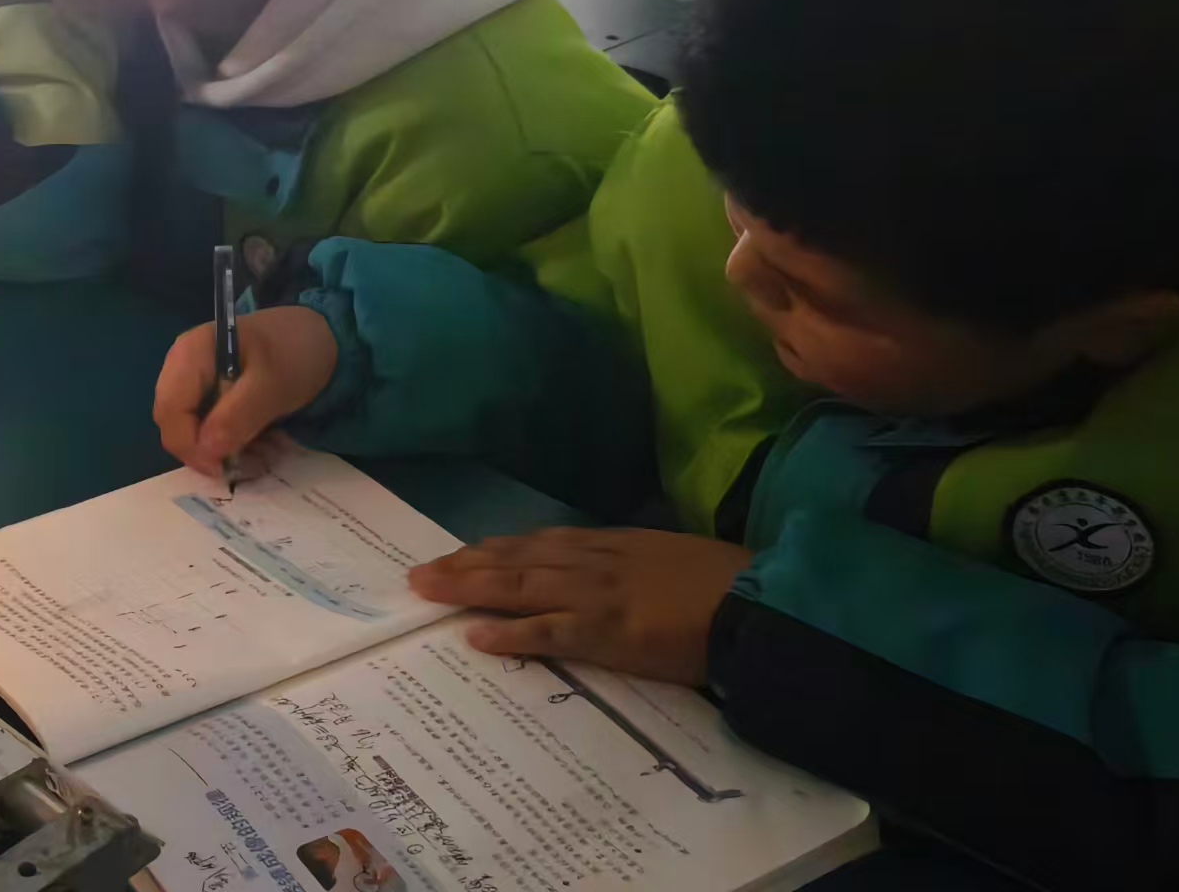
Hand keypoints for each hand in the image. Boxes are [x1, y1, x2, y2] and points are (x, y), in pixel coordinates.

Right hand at [152, 306, 336, 480]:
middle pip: (173, 421)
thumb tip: (206, 451)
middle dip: (204, 450)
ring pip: (187, 427)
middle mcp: (180, 364)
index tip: (223, 469)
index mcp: (190, 354)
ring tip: (258, 454)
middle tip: (243, 465)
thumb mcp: (271, 386)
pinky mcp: (206, 389)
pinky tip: (255, 441)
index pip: (170, 411)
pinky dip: (226, 439)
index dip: (189, 446)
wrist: (319, 335)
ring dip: (218, 448)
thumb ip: (237, 416)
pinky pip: (203, 423)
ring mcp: (191, 376)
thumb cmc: (294, 353)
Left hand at [407, 528, 753, 685]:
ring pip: (517, 586)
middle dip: (464, 564)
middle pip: (515, 559)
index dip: (496, 549)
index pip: (540, 543)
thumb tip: (613, 572)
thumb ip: (636, 561)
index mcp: (613, 544)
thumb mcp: (672, 557)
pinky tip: (474, 635)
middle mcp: (594, 562)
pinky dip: (507, 632)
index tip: (461, 553)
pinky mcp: (604, 632)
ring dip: (468, 588)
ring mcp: (595, 595)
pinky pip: (545, 631)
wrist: (759, 603)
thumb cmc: (727, 583)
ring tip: (427, 591)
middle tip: (419, 573)